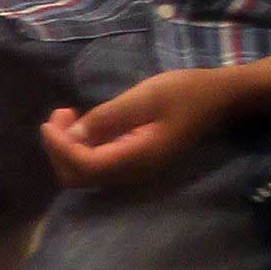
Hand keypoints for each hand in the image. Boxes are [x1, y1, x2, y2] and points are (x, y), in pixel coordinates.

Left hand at [41, 68, 232, 188]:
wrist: (220, 99)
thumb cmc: (187, 93)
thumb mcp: (147, 97)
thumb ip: (110, 117)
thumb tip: (74, 135)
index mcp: (138, 158)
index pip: (85, 167)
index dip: (60, 148)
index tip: (50, 122)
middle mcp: (133, 172)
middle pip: (79, 176)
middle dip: (59, 149)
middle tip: (59, 115)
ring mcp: (133, 168)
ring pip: (85, 172)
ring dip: (67, 147)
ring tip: (67, 115)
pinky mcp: (132, 159)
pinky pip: (97, 162)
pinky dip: (81, 145)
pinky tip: (82, 122)